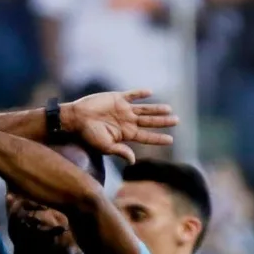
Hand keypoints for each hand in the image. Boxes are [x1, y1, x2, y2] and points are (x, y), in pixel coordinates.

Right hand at [62, 90, 177, 164]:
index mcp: (125, 134)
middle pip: (149, 122)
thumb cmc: (89, 135)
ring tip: (169, 109)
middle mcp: (127, 121)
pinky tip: (150, 92)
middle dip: (163, 122)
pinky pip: (131, 95)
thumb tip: (133, 161)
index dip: (158, 138)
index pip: (146, 136)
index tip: (171, 139)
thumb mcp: (105, 146)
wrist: (76, 118)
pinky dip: (140, 93)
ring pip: (144, 109)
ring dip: (156, 109)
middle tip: (177, 120)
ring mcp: (123, 109)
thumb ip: (120, 151)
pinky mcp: (117, 98)